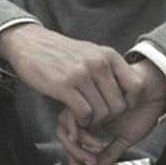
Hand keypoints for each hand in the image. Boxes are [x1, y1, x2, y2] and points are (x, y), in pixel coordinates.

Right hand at [0, 23, 140, 126]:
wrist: (29, 43)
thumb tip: (127, 92)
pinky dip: (82, 121)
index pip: (136, 85)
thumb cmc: (61, 52)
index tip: (117, 106)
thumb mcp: (91, 52)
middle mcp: (98, 63)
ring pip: (102, 112)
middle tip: (98, 117)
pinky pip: (84, 113)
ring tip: (85, 117)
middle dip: (109, 117)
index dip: (130, 101)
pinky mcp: (64, 85)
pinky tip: (76, 116)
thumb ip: (108, 68)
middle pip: (118, 105)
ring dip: (94, 121)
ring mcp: (81, 74)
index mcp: (108, 55)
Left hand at [56, 59, 165, 164]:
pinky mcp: (95, 86)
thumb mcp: (125, 140)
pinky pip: (80, 107)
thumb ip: (107, 156)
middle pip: (63, 129)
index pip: (69, 138)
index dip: (72, 157)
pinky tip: (98, 134)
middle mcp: (86, 107)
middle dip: (73, 151)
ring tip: (97, 149)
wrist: (160, 90)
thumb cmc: (143, 110)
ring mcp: (89, 96)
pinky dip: (84, 124)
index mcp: (90, 119)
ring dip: (80, 140)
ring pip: (68, 119)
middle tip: (88, 163)